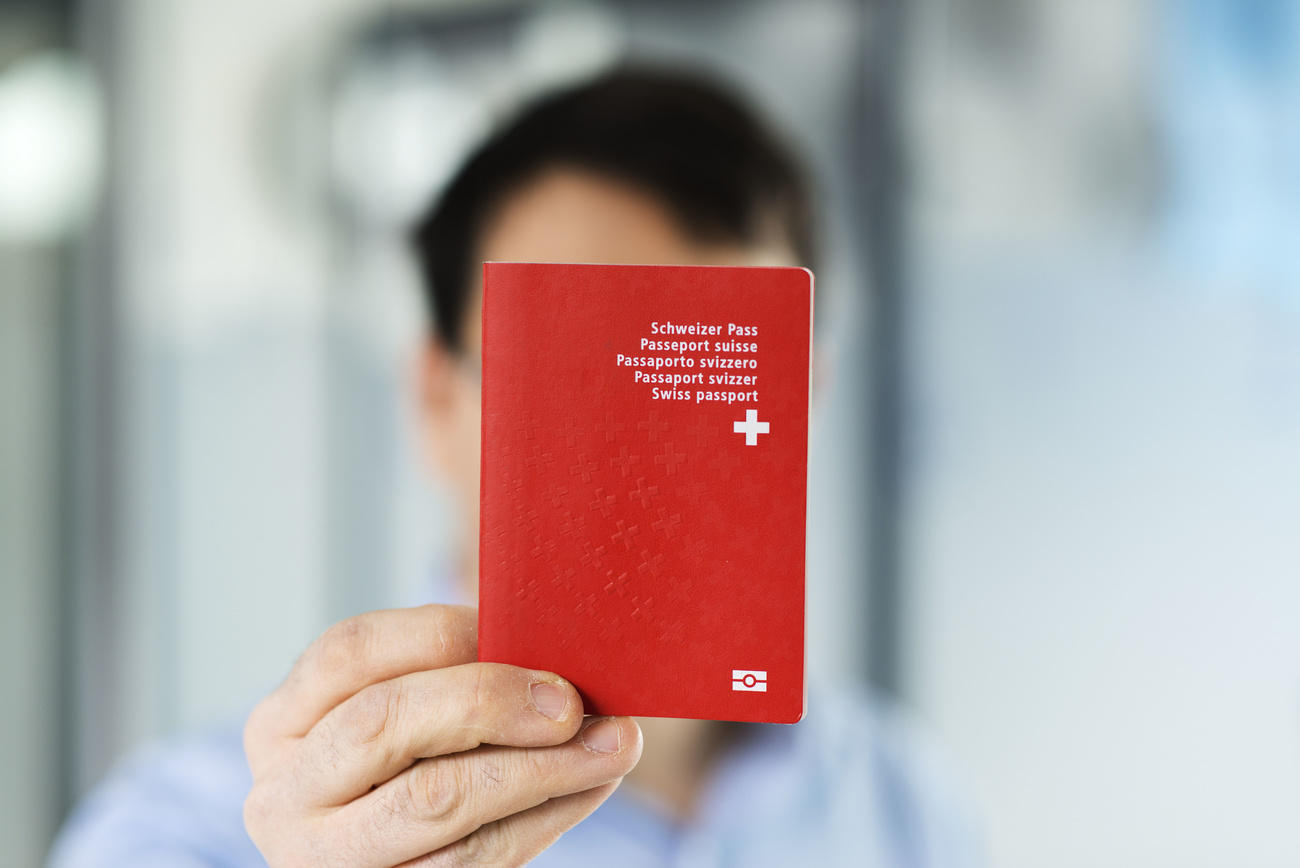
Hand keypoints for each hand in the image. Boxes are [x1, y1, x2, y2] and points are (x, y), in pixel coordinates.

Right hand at [243, 605, 640, 866]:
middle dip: (490, 701)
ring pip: (436, 798)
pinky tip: (588, 787)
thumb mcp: (399, 713)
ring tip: (612, 744)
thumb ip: (447, 673)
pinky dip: (544, 817)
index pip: (350, 652)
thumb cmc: (406, 763)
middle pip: (384, 722)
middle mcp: (285, 794)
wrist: (390, 857)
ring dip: (541, 766)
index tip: (517, 630)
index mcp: (279, 723)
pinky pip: (474, 859)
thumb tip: (545, 643)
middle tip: (571, 700)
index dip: (439, 632)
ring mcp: (326, 859)